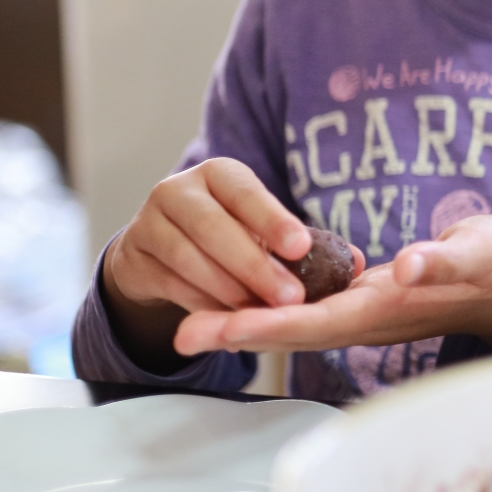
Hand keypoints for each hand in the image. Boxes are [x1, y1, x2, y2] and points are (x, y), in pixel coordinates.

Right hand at [103, 158, 334, 371]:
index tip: (302, 248)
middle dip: (255, 265)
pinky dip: (204, 303)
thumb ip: (302, 242)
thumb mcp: (260, 227)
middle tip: (290, 297)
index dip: (273, 219)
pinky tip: (230, 317)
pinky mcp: (135, 260)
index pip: (245, 191)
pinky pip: (172, 284)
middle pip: (213, 227)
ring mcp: (150, 224)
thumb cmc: (229, 233)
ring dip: (229, 289)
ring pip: (189, 258)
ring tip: (262, 312)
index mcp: (219, 174)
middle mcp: (178, 191)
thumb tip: (356, 262)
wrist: (161, 249)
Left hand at [171, 215, 491, 357]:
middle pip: (289, 331)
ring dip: (239, 326)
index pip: (317, 321)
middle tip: (181, 334)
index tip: (222, 326)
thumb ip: (442, 260)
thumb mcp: (476, 251)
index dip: (269, 324)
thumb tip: (409, 268)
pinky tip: (231, 301)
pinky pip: (299, 311)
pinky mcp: (355, 301)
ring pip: (289, 324)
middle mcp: (363, 319)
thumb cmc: (491, 263)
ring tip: (187, 324)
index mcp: (386, 307)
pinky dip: (262, 309)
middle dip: (235, 333)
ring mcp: (357, 314)